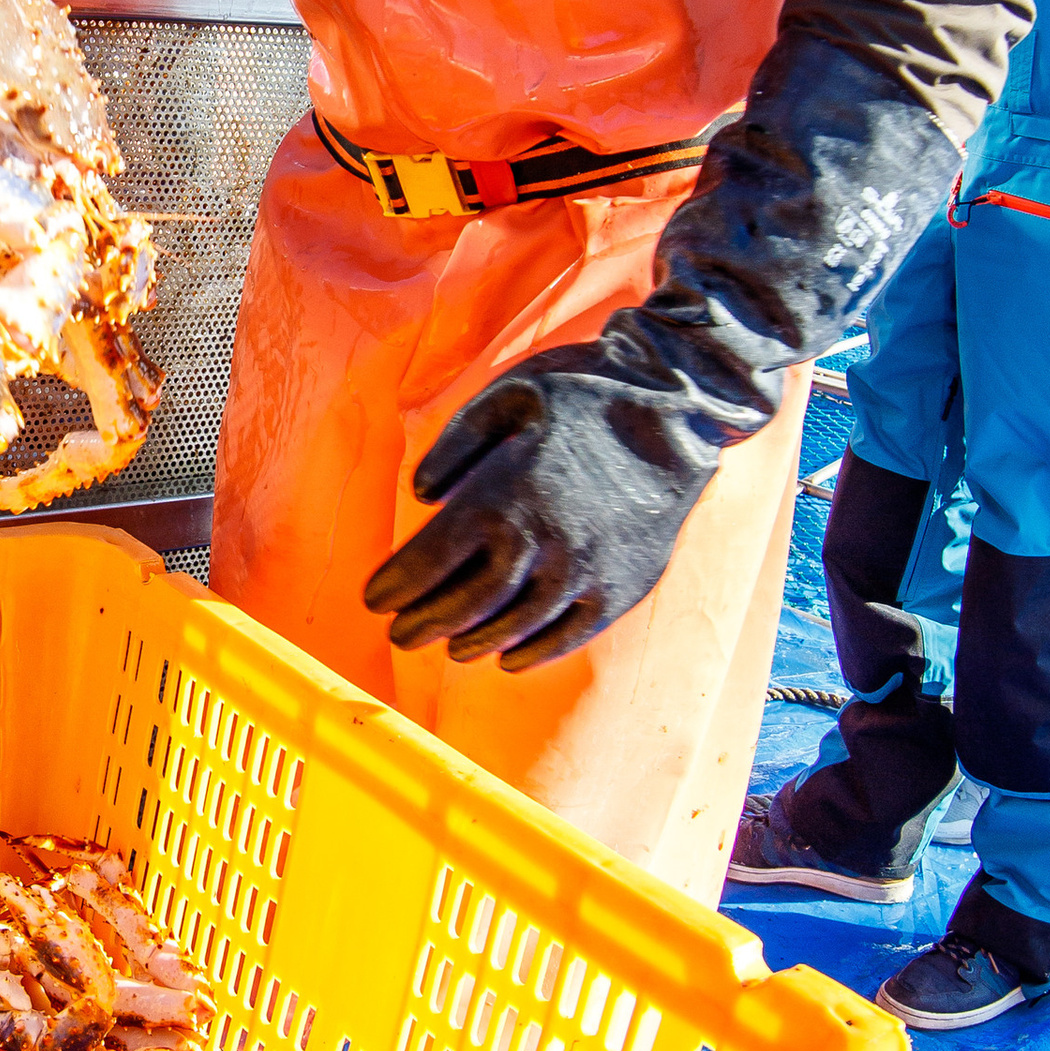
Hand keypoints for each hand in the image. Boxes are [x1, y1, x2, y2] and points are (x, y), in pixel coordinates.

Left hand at [363, 355, 717, 671]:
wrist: (676, 409)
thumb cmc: (582, 394)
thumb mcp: (506, 397)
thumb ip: (454, 446)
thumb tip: (422, 496)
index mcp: (501, 496)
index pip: (430, 561)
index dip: (395, 587)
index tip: (373, 599)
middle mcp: (539, 544)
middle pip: (464, 604)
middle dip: (423, 623)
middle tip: (398, 633)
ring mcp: (583, 571)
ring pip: (512, 626)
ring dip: (471, 641)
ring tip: (448, 645)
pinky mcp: (620, 587)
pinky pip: (567, 635)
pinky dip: (531, 651)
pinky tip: (506, 656)